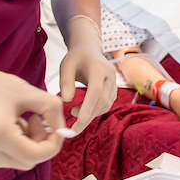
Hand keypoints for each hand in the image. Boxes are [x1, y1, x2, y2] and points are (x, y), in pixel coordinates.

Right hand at [0, 67, 65, 169]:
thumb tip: (64, 131)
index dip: (53, 144)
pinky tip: (11, 127)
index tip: (56, 127)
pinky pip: (6, 159)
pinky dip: (15, 147)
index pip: (36, 155)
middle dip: (41, 143)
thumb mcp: (31, 93)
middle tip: (37, 119)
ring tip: (22, 121)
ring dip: (28, 144)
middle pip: (29, 161)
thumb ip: (53, 111)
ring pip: (19, 162)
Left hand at [59, 18, 117, 133]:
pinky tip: (83, 111)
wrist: (89, 50)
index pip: (96, 89)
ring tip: (74, 113)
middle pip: (102, 100)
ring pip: (106, 105)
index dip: (89, 105)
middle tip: (73, 129)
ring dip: (92, 115)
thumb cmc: (76, 58)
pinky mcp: (113, 90)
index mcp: (98, 68)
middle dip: (89, 116)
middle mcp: (110, 76)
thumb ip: (65, 82)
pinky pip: (107, 104)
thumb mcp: (66, 66)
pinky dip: (96, 112)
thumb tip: (66, 100)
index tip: (79, 120)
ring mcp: (114, 83)